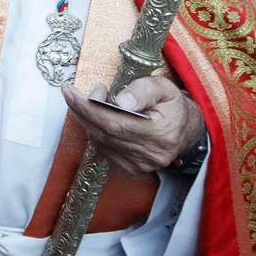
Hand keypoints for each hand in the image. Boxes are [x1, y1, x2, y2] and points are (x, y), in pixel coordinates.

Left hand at [62, 77, 204, 175]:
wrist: (187, 129)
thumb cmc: (173, 105)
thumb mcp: (164, 88)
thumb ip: (142, 91)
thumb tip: (119, 101)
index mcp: (160, 134)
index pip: (113, 123)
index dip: (87, 107)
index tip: (68, 90)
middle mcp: (150, 154)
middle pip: (103, 133)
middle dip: (82, 110)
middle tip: (72, 91)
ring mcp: (141, 165)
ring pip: (100, 141)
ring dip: (87, 119)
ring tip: (91, 99)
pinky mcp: (133, 168)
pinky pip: (104, 149)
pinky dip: (95, 131)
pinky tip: (98, 117)